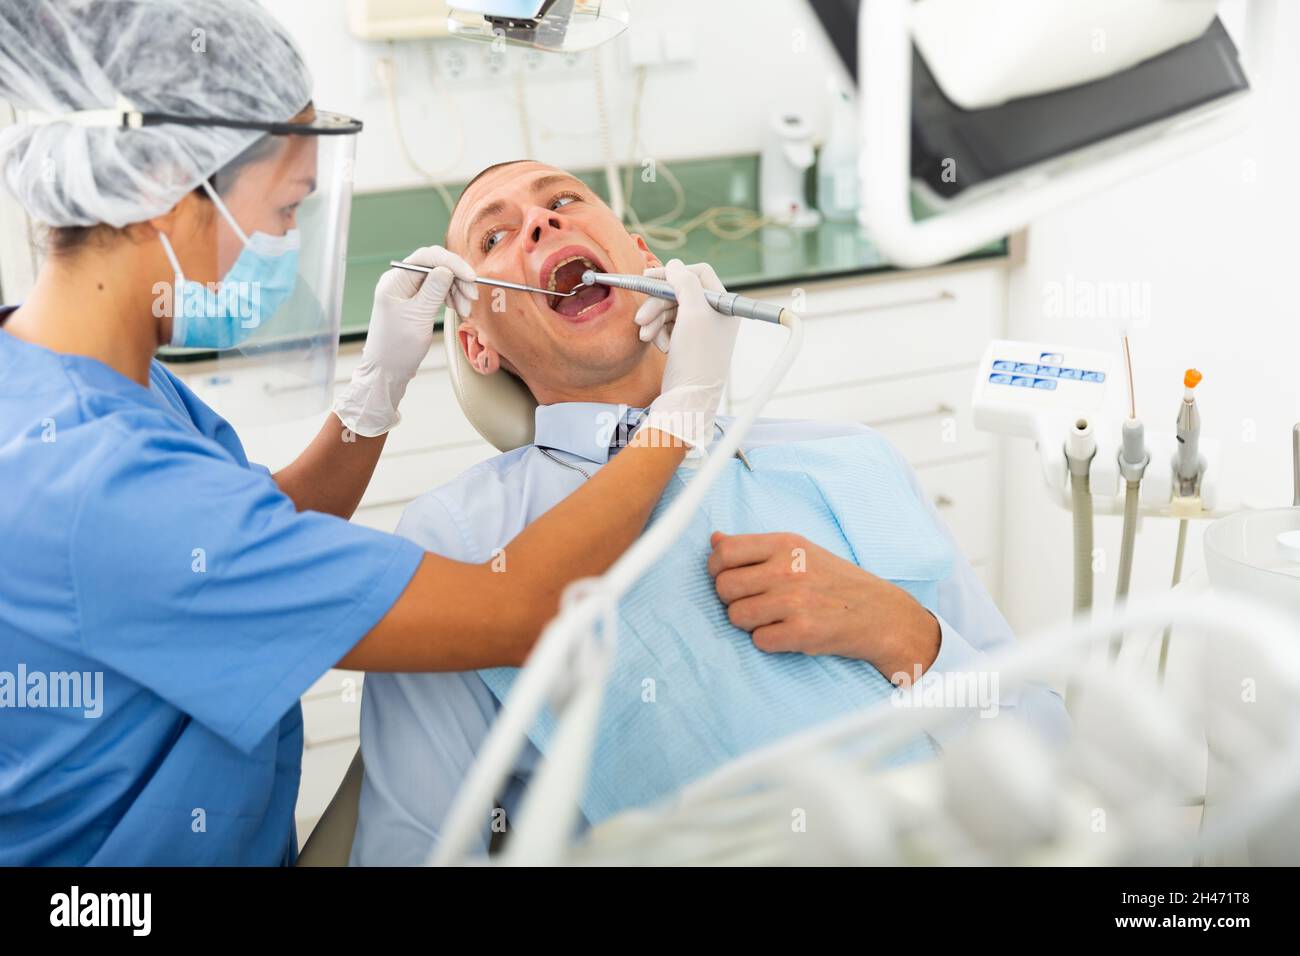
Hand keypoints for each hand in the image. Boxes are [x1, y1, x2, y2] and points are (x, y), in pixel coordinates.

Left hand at [333, 246, 476, 436]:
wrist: (387, 371)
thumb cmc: (397, 348)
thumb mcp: (418, 317)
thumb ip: (433, 290)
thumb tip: (447, 268)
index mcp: (394, 281)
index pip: (426, 257)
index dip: (452, 263)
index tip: (471, 277)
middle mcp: (400, 282)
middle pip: (435, 266)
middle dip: (457, 278)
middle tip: (472, 296)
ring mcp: (408, 291)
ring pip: (439, 279)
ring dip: (457, 290)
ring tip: (466, 309)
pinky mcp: (415, 301)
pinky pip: (437, 291)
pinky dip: (451, 297)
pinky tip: (459, 308)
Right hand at [632, 261, 715, 352]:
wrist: (692, 401)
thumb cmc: (697, 359)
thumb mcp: (693, 313)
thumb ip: (685, 282)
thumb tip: (674, 264)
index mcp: (722, 304)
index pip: (698, 273)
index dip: (672, 274)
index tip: (647, 278)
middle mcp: (714, 314)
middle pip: (679, 292)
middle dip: (657, 304)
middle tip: (641, 318)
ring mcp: (700, 329)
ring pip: (670, 310)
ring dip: (654, 321)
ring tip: (646, 336)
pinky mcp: (686, 342)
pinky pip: (667, 326)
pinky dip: (659, 333)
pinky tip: (661, 347)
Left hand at [707, 530, 940, 681]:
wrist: (880, 614)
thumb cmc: (835, 582)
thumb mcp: (798, 551)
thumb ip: (754, 547)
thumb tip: (714, 539)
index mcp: (785, 543)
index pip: (724, 552)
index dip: (717, 569)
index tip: (728, 578)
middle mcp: (789, 568)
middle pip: (724, 587)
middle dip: (732, 600)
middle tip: (754, 602)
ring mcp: (795, 600)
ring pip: (736, 616)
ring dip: (749, 623)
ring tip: (773, 618)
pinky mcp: (802, 632)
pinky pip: (759, 641)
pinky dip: (769, 642)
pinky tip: (788, 633)